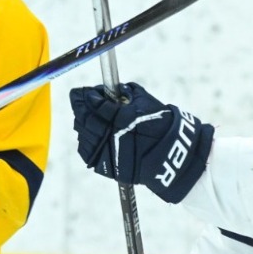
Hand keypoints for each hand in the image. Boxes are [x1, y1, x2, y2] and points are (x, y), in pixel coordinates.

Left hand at [69, 83, 213, 203]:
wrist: (171, 156)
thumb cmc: (161, 125)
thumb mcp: (145, 102)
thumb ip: (126, 93)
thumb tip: (108, 88)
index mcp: (121, 118)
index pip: (93, 103)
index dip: (84, 96)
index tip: (83, 92)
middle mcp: (112, 135)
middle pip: (84, 118)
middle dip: (81, 108)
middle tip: (84, 102)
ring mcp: (107, 152)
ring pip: (83, 134)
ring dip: (83, 124)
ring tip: (91, 118)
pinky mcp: (105, 166)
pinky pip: (86, 150)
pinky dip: (86, 140)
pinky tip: (93, 134)